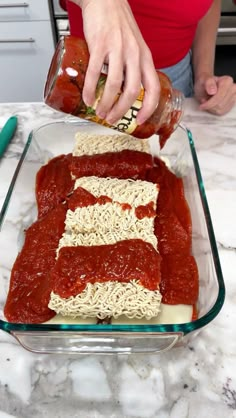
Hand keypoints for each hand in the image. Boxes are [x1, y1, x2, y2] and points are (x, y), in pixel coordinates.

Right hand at [75, 0, 159, 123]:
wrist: (105, 0)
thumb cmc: (119, 25)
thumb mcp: (135, 47)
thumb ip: (133, 68)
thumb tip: (124, 94)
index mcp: (145, 58)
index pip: (153, 88)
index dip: (149, 108)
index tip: (140, 120)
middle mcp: (134, 54)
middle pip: (132, 91)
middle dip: (122, 111)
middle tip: (112, 120)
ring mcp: (118, 49)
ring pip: (115, 85)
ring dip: (106, 103)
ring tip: (99, 112)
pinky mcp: (100, 44)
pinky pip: (96, 72)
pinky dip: (91, 89)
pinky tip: (87, 98)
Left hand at [194, 73, 235, 114]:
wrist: (206, 86)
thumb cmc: (205, 83)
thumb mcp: (204, 81)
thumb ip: (208, 84)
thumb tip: (213, 91)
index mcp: (227, 81)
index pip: (219, 96)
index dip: (210, 102)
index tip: (202, 103)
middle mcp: (233, 89)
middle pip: (220, 104)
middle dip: (210, 105)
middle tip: (203, 102)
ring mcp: (234, 97)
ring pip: (221, 110)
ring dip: (211, 108)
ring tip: (207, 102)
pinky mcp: (231, 104)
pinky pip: (222, 112)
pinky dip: (214, 111)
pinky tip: (211, 105)